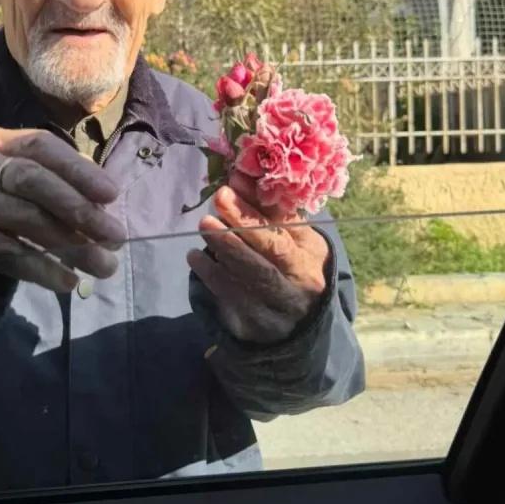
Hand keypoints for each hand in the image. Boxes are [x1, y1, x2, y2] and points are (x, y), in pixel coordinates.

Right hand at [0, 123, 123, 292]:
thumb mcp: (10, 182)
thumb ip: (51, 185)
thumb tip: (106, 210)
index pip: (40, 145)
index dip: (78, 169)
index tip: (112, 195)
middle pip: (31, 181)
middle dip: (79, 210)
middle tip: (115, 238)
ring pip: (21, 220)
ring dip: (69, 247)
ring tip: (102, 266)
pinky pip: (2, 252)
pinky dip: (40, 269)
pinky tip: (66, 281)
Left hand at [187, 171, 329, 344]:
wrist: (300, 320)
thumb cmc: (296, 266)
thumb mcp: (297, 240)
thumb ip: (272, 211)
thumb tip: (241, 177)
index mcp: (308, 264)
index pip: (280, 240)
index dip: (253, 215)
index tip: (229, 190)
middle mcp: (295, 292)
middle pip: (263, 265)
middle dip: (234, 237)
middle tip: (209, 215)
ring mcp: (273, 312)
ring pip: (244, 283)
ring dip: (220, 254)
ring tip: (204, 228)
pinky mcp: (252, 326)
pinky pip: (229, 298)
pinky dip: (211, 275)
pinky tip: (196, 257)